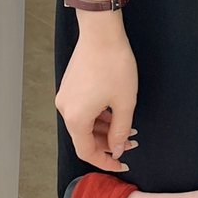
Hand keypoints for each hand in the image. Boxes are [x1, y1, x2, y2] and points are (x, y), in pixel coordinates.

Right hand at [55, 17, 137, 172]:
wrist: (101, 33)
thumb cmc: (114, 66)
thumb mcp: (124, 103)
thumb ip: (120, 131)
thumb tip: (118, 149)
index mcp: (76, 118)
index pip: (86, 151)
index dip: (105, 162)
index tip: (121, 164)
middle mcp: (65, 109)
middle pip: (85, 138)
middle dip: (108, 144)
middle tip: (131, 143)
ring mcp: (66, 97)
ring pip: (84, 124)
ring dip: (105, 129)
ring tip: (128, 128)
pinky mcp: (70, 86)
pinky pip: (82, 110)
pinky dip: (98, 116)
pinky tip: (115, 113)